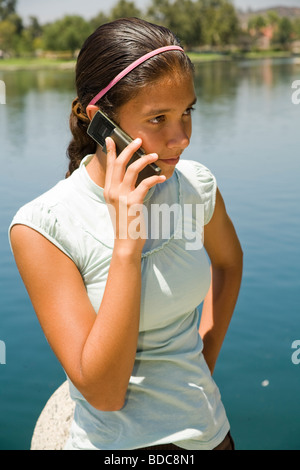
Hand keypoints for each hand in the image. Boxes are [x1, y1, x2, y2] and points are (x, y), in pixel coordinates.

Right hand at [104, 137, 165, 252]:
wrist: (125, 242)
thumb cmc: (126, 223)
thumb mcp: (119, 205)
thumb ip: (122, 190)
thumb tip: (134, 176)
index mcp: (108, 190)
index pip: (109, 166)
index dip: (110, 151)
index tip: (111, 138)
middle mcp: (112, 191)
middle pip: (119, 163)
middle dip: (129, 148)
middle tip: (139, 140)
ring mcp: (122, 196)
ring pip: (132, 169)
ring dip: (145, 159)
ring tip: (155, 155)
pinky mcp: (133, 202)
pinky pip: (145, 183)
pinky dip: (155, 178)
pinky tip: (162, 177)